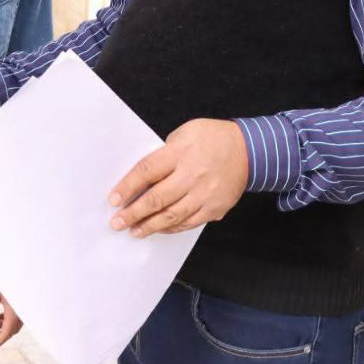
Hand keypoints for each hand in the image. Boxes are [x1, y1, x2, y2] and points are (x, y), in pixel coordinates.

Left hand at [0, 282, 22, 348]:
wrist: (17, 263)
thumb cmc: (5, 276)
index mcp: (14, 310)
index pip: (7, 332)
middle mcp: (22, 310)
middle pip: (12, 330)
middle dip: (0, 336)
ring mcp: (24, 306)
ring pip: (15, 323)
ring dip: (4, 327)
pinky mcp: (24, 301)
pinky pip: (18, 316)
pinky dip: (9, 319)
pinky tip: (0, 315)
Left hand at [109, 118, 248, 237]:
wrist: (249, 150)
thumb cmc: (213, 138)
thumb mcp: (185, 132)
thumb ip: (164, 153)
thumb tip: (144, 176)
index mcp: (180, 153)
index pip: (147, 171)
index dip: (127, 187)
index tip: (113, 199)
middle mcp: (192, 175)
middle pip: (157, 198)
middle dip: (133, 213)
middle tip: (117, 222)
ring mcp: (204, 194)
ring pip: (172, 216)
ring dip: (150, 226)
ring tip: (134, 231)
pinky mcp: (214, 208)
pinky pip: (188, 222)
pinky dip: (171, 228)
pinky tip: (159, 229)